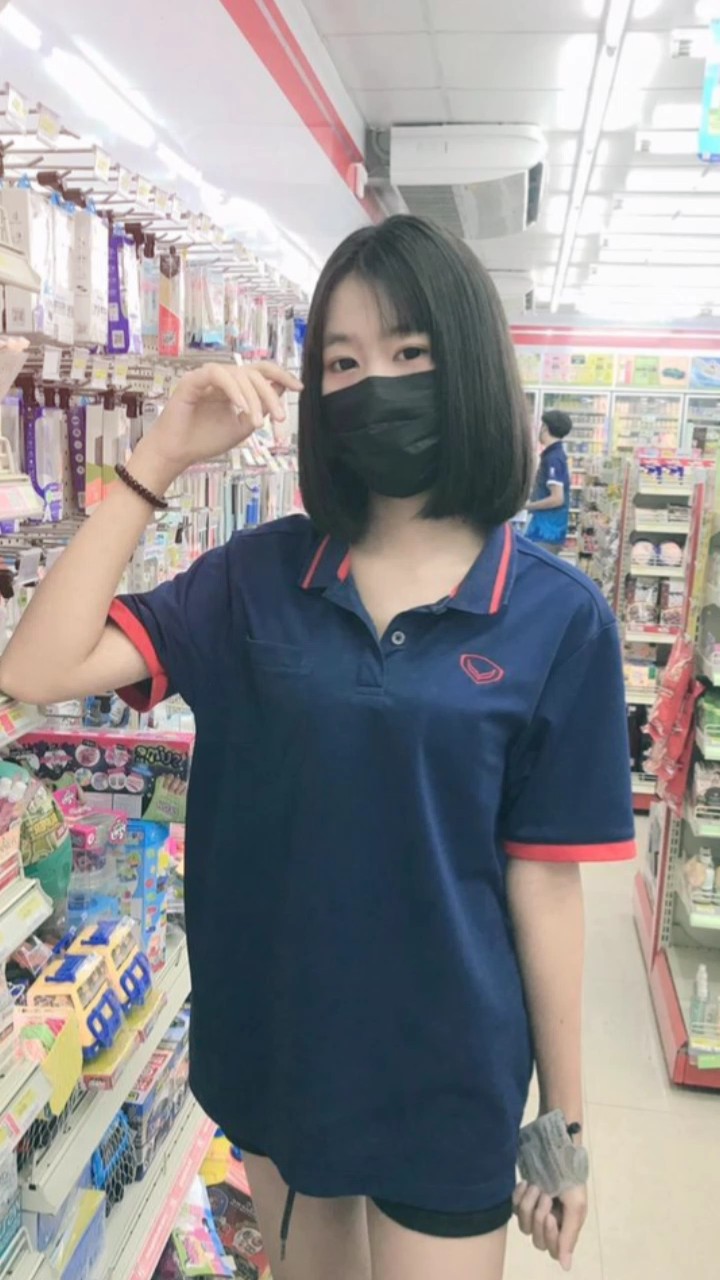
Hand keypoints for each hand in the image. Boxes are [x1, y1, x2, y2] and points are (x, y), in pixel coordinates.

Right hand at [135, 361, 302, 487]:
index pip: (261, 372)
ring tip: (257, 422)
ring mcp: (207, 377)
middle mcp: (222, 378)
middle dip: (270, 395)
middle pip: (254, 373)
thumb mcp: (242, 426)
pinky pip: (218, 375)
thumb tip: (282, 388)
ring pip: (239, 375)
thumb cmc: (205, 440)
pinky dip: (233, 390)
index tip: (299, 388)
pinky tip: (241, 407)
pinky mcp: (193, 380)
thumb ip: (261, 408)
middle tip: (279, 418)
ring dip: (253, 398)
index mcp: (234, 386)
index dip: (281, 375)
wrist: (178, 453)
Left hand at [513, 1181, 587, 1271]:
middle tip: (546, 1196)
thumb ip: (569, 1236)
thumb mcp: (576, 1207)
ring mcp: (532, 1213)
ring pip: (523, 1225)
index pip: (552, 1250)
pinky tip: (525, 1183)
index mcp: (564, 1229)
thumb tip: (565, 1266)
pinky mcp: (520, 1200)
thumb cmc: (571, 1179)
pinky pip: (513, 1208)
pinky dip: (519, 1196)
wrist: (556, 1150)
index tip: (551, 1216)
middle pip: (536, 1239)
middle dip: (539, 1216)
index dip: (550, 1236)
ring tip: (536, 1187)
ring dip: (529, 1205)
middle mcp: (547, 1225)